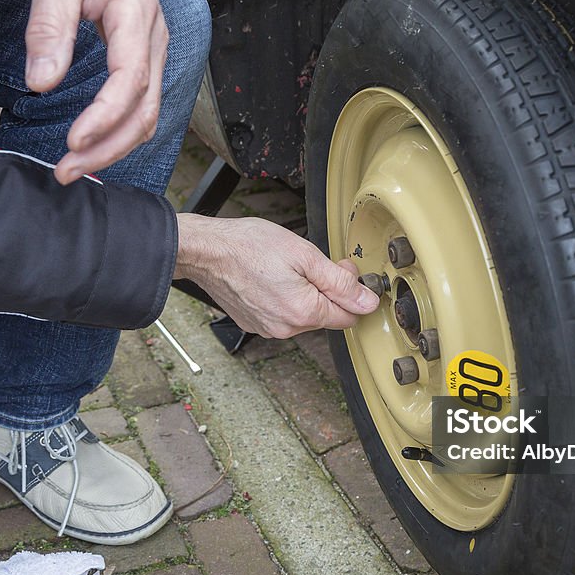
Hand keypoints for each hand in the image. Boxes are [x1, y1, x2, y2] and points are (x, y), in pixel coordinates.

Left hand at [25, 0, 168, 184]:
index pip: (131, 80)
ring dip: (113, 148)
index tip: (73, 141)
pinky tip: (91, 146)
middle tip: (66, 170)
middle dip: (108, 149)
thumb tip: (41, 82)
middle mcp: (152, 39)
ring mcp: (150, 51)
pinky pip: (139, 106)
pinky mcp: (140, 59)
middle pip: (145, 110)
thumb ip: (49, 26)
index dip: (105, 117)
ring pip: (146, 115)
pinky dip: (117, 133)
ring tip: (73, 166)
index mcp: (136, 15)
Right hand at [174, 214, 380, 337]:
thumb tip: (367, 301)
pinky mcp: (254, 324)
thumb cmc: (249, 246)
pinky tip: (272, 279)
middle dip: (327, 291)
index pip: (349, 316)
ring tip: (286, 269)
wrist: (207, 251)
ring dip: (304, 295)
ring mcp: (268, 329)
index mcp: (304, 311)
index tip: (342, 271)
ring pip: (303, 316)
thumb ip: (340, 282)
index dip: (351, 292)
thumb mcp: (305, 255)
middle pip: (326, 316)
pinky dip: (284, 299)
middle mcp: (287, 328)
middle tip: (312, 263)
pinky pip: (282, 315)